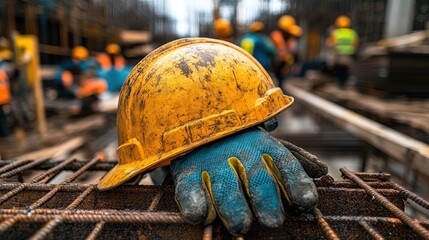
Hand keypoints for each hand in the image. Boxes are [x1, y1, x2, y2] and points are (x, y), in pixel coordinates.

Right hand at [170, 128, 326, 234]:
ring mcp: (213, 163)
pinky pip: (190, 189)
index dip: (296, 182)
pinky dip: (195, 202)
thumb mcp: (267, 147)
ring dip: (234, 207)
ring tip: (241, 224)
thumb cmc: (240, 144)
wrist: (198, 123)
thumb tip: (321, 172)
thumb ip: (294, 160)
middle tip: (273, 221)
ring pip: (226, 187)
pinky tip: (200, 214)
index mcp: (263, 146)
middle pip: (257, 178)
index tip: (307, 201)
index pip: (285, 164)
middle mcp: (240, 154)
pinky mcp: (188, 172)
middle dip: (267, 200)